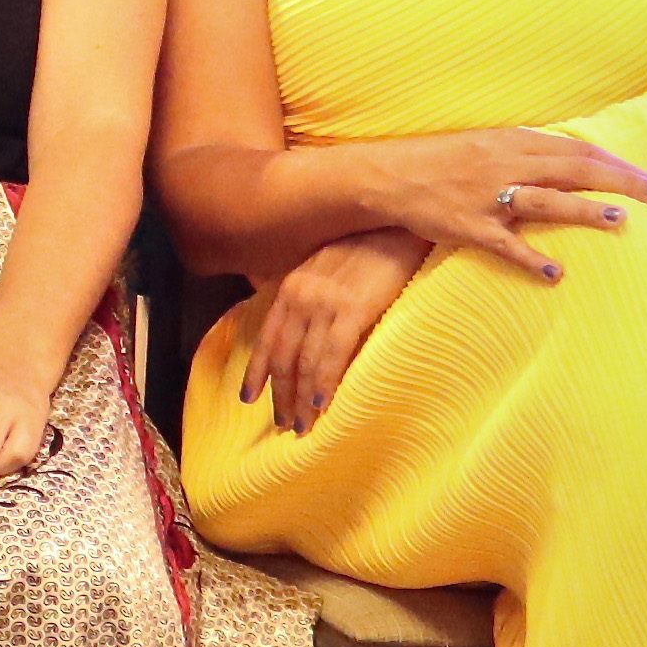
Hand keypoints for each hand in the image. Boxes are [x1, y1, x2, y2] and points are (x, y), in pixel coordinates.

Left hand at [242, 230, 426, 431]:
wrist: (398, 221)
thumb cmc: (369, 243)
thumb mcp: (326, 265)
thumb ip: (310, 291)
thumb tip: (302, 319)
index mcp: (290, 287)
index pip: (267, 339)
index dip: (257, 372)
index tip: (249, 398)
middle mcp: (300, 296)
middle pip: (283, 357)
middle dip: (280, 395)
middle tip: (282, 424)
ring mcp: (324, 303)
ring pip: (305, 362)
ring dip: (302, 399)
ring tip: (302, 426)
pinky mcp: (353, 309)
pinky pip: (333, 354)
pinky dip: (324, 382)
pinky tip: (321, 404)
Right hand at [356, 127, 646, 277]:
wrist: (387, 175)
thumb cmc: (441, 160)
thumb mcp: (487, 143)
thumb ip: (528, 151)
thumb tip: (573, 161)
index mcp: (513, 142)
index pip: (577, 149)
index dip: (616, 163)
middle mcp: (505, 164)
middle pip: (573, 170)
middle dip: (620, 181)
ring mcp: (486, 196)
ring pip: (545, 201)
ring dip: (585, 211)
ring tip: (622, 221)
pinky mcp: (467, 226)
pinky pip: (503, 244)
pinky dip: (529, 258)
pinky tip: (555, 274)